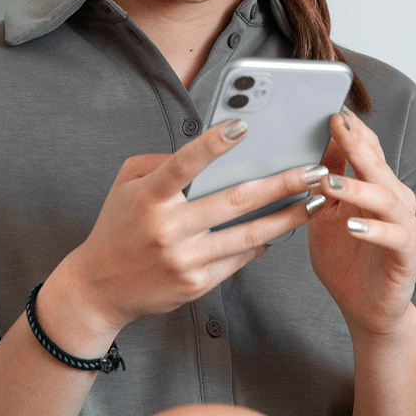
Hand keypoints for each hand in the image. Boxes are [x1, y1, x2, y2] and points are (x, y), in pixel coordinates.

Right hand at [54, 120, 326, 341]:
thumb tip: (205, 151)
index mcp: (148, 199)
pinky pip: (240, 258)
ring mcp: (184, 259)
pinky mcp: (197, 283)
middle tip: (313, 170)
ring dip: (288, 217)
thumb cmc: (117, 228)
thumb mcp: (125, 185)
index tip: (244, 125)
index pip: (182, 165)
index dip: (212, 144)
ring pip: (248, 234)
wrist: (99, 289)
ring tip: (316, 201)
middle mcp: (167, 229)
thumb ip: (161, 162)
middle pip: (234, 201)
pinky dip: (264, 241)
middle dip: (280, 184)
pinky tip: (284, 226)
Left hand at [307, 110, 415, 339]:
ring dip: (359, 187)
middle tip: (338, 125)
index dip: (355, 132)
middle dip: (358, 145)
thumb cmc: (346, 260)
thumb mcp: (326, 215)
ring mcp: (404, 227)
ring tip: (331, 181)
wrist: (366, 308)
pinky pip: (395, 237)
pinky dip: (375, 229)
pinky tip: (354, 225)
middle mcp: (395, 202)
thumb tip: (316, 145)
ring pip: (387, 199)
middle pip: (378, 167)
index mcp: (376, 188)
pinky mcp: (406, 254)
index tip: (334, 112)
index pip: (370, 151)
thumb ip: (326, 182)